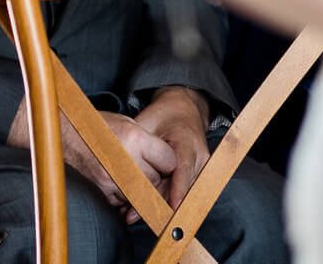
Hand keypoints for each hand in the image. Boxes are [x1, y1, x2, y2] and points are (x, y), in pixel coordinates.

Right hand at [8, 99, 176, 213]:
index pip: (169, 160)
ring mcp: (113, 180)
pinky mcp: (103, 193)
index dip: (166, 160)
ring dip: (139, 187)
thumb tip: (167, 161)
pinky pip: (124, 201)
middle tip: (143, 164)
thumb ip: (148, 142)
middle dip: (154, 175)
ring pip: (142, 194)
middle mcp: (126, 161)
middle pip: (157, 180)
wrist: (61, 135)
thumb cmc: (94, 126)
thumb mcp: (125, 123)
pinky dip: (123, 194)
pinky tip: (115, 178)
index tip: (161, 159)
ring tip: (127, 170)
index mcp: (134, 138)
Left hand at [133, 87, 211, 216]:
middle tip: (134, 214)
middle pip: (181, 187)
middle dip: (160, 203)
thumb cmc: (163, 115)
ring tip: (134, 213)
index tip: (171, 207)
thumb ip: (139, 144)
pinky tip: (147, 205)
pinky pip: (183, 189)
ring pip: (181, 192)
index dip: (177, 190)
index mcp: (186, 142)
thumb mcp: (147, 123)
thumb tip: (120, 161)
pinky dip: (165, 198)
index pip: (182, 169)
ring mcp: (201, 166)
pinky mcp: (199, 173)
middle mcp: (198, 156)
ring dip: (160, 203)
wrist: (184, 109)